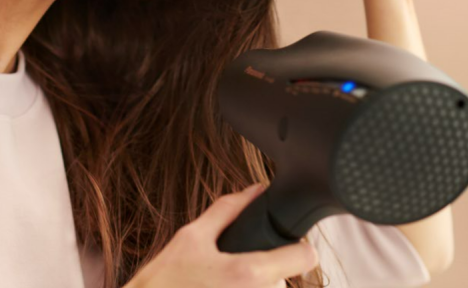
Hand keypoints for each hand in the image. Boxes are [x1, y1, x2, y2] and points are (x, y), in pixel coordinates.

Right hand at [125, 184, 318, 287]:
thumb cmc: (163, 282)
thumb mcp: (192, 237)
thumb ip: (227, 210)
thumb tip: (255, 189)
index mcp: (249, 273)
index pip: (304, 257)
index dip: (297, 246)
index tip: (284, 245)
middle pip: (284, 278)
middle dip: (264, 270)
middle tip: (228, 270)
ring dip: (250, 286)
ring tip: (217, 284)